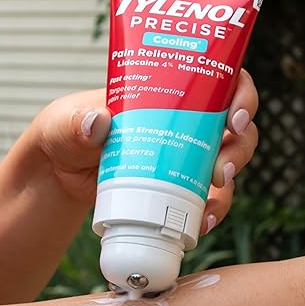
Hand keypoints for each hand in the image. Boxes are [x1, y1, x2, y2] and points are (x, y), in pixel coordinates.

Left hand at [35, 69, 258, 227]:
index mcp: (170, 91)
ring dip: (229, 187)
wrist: (62, 175)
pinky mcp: (180, 184)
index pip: (221, 81)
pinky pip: (210, 198)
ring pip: (229, 165)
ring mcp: (186, 155)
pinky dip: (212, 211)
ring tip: (210, 206)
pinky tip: (202, 224)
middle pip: (237, 129)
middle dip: (240, 149)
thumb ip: (76, 120)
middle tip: (220, 171)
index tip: (233, 118)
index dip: (241, 95)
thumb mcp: (66, 121)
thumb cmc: (68, 134)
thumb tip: (96, 122)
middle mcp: (187, 121)